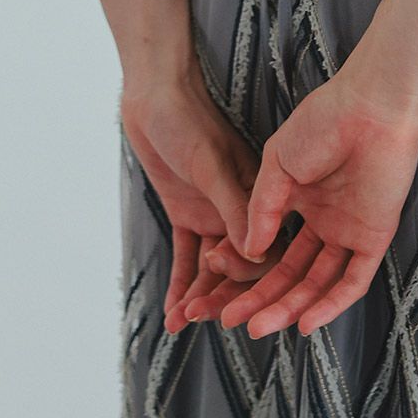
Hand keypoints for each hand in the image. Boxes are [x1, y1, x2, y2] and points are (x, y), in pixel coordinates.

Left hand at [119, 60, 279, 336]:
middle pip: (239, 264)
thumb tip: (256, 256)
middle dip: (224, 294)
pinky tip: (174, 313)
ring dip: (199, 294)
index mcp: (257, 193)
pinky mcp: (187, 214)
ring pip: (212, 266)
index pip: (265, 247)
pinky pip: (187, 257)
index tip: (241, 304)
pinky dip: (181, 284)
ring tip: (183, 322)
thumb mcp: (209, 164)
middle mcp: (239, 208)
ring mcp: (213, 212)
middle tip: (205, 320)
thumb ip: (232, 207)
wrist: (153, 94)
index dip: (253, 278)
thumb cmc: (185, 119)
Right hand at [198, 65, 417, 338]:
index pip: (269, 246)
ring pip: (317, 283)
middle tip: (230, 320)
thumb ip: (263, 208)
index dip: (242, 268)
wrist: (369, 107)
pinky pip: (353, 281)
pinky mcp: (374, 237)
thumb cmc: (323, 121)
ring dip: (288, 308)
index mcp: (300, 199)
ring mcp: (349, 230)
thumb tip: (248, 253)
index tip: (213, 281)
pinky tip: (305, 323)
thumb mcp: (278, 164)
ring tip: (257, 328)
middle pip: (290, 273)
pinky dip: (330, 305)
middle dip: (260, 299)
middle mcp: (324, 220)